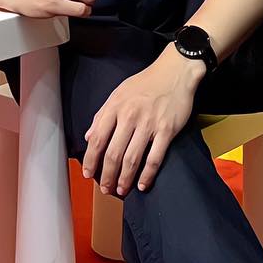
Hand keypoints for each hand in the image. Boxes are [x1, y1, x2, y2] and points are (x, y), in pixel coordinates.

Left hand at [82, 47, 203, 195]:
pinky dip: (147, 174)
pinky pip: (155, 157)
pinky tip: (143, 184)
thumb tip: (89, 137)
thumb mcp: (118, 93)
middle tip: (105, 189)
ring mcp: (149, 124)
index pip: (97, 139)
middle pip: (114, 153)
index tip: (87, 173)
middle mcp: (129, 117)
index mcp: (115, 107)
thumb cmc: (145, 83)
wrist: (175, 72)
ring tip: (121, 190)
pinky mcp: (167, 130)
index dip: (91, 160)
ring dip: (125, 178)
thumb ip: (102, 115)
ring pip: (132, 158)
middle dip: (107, 175)